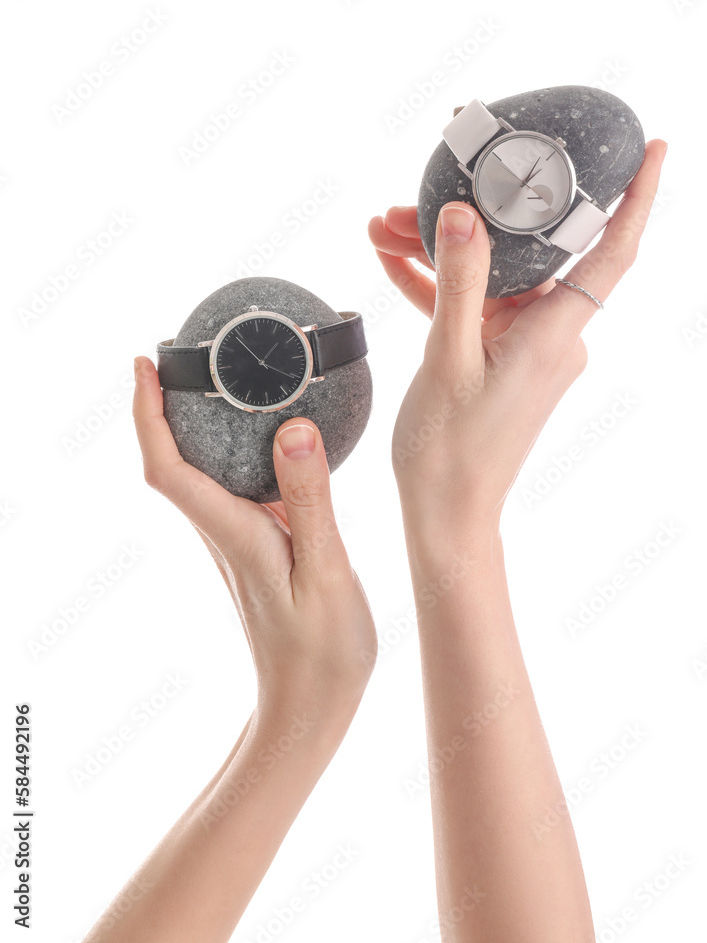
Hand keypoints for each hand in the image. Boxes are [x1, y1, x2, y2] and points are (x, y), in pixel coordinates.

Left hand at [132, 358, 376, 716]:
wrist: (312, 704)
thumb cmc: (321, 652)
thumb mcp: (327, 572)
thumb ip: (310, 502)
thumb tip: (293, 428)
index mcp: (234, 535)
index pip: (168, 469)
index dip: (146, 415)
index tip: (144, 365)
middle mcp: (225, 533)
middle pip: (173, 463)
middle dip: (161, 407)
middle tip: (175, 355)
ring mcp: (239, 541)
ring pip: (200, 473)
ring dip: (193, 425)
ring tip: (215, 379)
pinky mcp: (259, 545)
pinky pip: (234, 486)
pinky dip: (236, 450)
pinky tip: (272, 435)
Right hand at [368, 139, 667, 532]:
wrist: (446, 512)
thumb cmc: (451, 453)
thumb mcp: (449, 360)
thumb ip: (460, 283)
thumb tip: (466, 214)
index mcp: (554, 335)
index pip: (611, 252)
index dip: (635, 197)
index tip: (652, 148)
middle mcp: (549, 335)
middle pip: (529, 250)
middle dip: (482, 207)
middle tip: (439, 167)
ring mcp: (523, 346)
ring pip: (492, 275)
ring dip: (442, 247)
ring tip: (386, 224)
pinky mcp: (496, 357)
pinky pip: (473, 306)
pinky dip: (438, 284)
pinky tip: (394, 260)